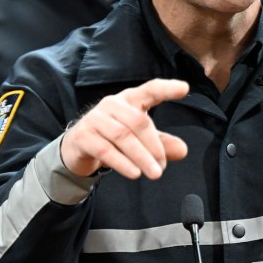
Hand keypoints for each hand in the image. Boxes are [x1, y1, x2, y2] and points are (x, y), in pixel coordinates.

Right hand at [60, 78, 188, 178]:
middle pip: (138, 121)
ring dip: (141, 157)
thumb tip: (183, 150)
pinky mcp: (83, 136)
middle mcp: (112, 104)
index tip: (184, 88)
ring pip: (123, 136)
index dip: (166, 89)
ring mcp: (96, 118)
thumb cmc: (113, 137)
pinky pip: (105, 149)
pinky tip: (134, 174)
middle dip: (154, 146)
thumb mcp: (140, 139)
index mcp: (130, 99)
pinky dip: (122, 163)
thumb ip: (162, 143)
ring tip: (154, 173)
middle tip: (162, 167)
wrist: (77, 146)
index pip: (150, 90)